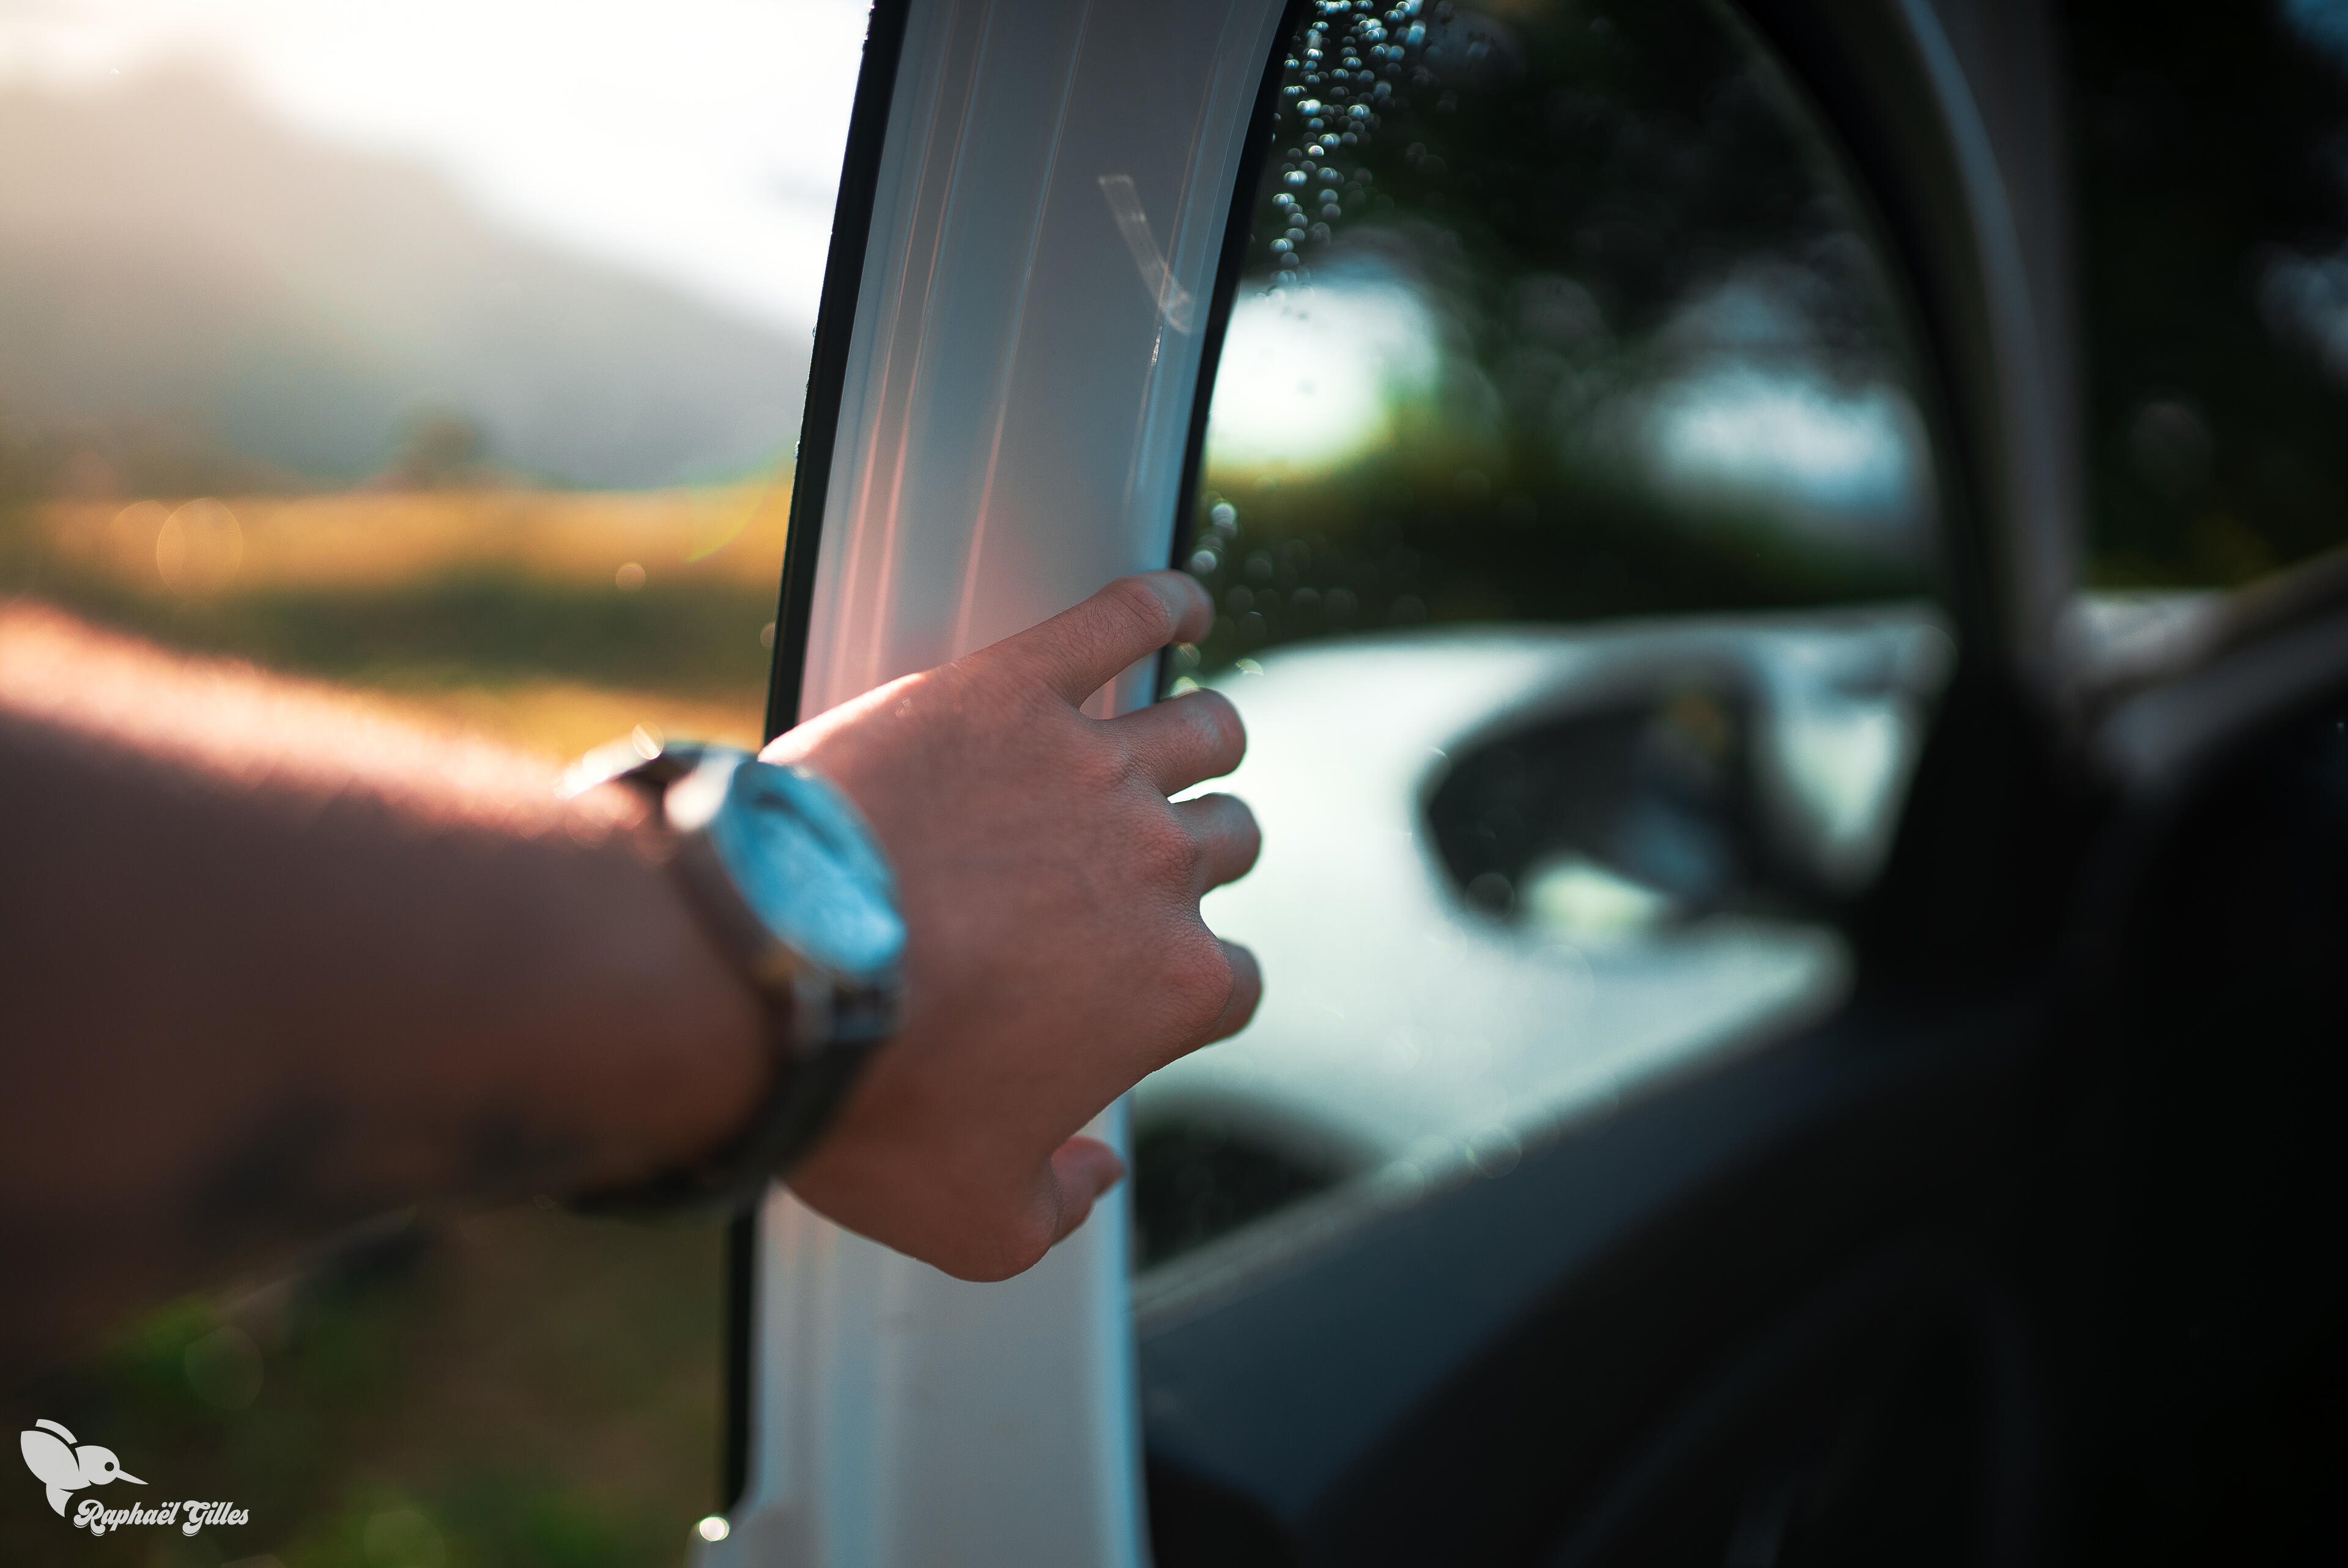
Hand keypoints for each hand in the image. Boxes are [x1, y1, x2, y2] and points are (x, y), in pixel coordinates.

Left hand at [764, 572, 1261, 1278]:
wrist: (768, 976)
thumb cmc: (870, 1100)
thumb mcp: (973, 1220)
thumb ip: (1061, 1209)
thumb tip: (1097, 1172)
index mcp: (1173, 987)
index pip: (1232, 978)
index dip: (1187, 984)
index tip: (1134, 980)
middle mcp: (1160, 868)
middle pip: (1227, 841)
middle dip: (1197, 857)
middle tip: (1133, 862)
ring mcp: (1095, 766)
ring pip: (1205, 732)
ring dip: (1199, 742)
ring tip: (1174, 738)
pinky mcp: (1018, 687)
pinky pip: (1123, 618)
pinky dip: (1165, 601)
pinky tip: (1179, 601)